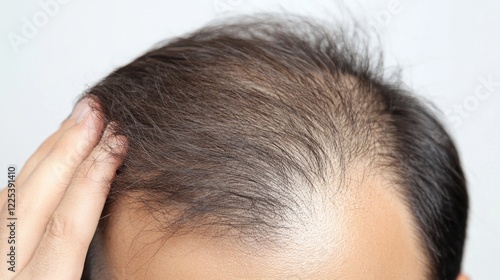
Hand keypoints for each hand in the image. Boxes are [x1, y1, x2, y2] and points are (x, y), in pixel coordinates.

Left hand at [0, 98, 126, 278]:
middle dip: (70, 148)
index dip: (94, 179)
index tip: (117, 145)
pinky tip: (49, 154)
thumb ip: (94, 268)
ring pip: (15, 192)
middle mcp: (3, 268)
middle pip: (36, 198)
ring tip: (78, 121)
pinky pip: (4, 199)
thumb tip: (125, 229)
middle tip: (95, 112)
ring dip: (51, 151)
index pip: (67, 226)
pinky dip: (30, 170)